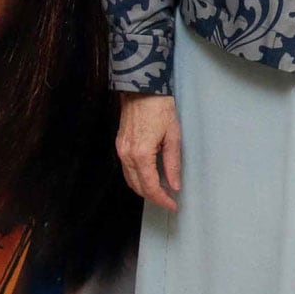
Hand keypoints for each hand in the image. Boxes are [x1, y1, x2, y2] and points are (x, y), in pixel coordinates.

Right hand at [116, 93, 181, 209]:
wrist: (142, 88)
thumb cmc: (160, 108)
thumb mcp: (173, 136)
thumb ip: (172, 163)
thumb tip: (175, 185)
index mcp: (141, 154)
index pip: (151, 187)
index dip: (162, 199)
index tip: (172, 205)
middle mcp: (127, 155)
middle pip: (138, 186)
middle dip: (153, 197)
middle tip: (168, 201)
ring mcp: (121, 150)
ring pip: (130, 179)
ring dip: (144, 189)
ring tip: (160, 192)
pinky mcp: (120, 144)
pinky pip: (126, 169)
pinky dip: (137, 177)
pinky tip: (149, 177)